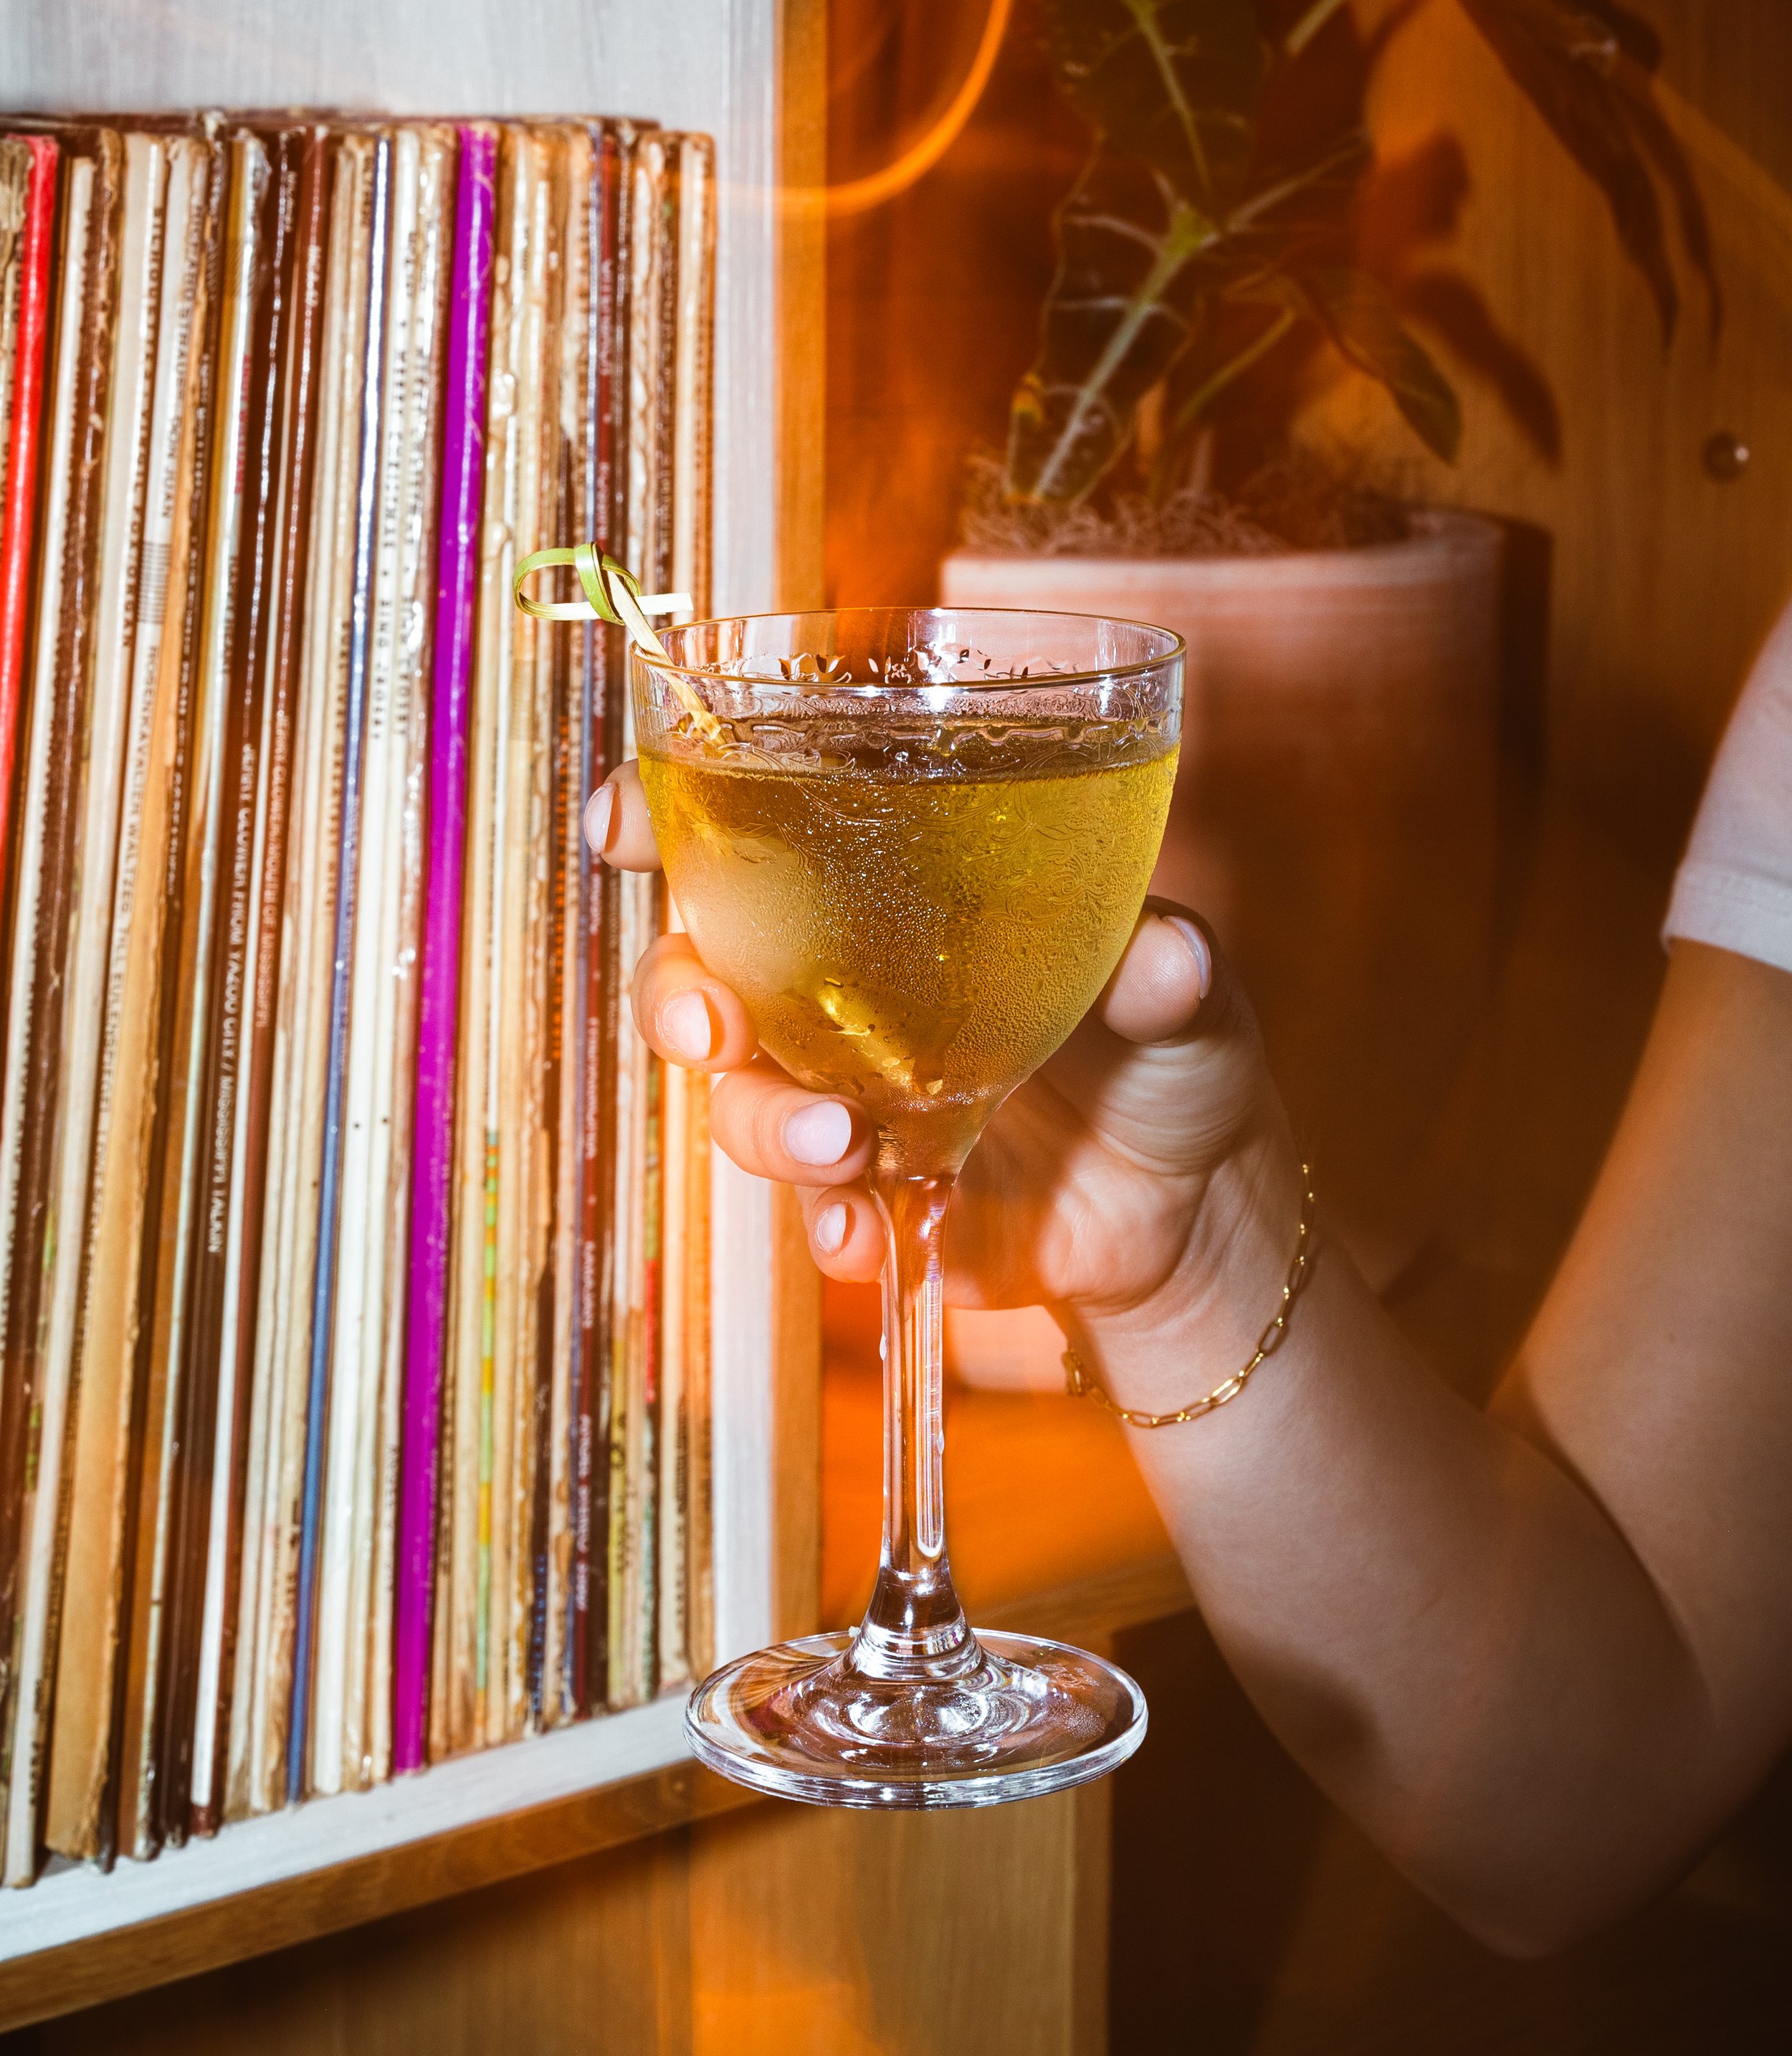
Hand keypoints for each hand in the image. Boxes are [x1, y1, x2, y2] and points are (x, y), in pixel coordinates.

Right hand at [588, 763, 1295, 1342]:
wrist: (1196, 1205)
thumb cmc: (1173, 1044)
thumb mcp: (1189, 993)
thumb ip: (1168, 973)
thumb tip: (1169, 955)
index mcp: (889, 889)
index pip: (744, 835)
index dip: (656, 820)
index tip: (619, 826)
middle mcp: (839, 987)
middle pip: (697, 973)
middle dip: (677, 999)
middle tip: (714, 1028)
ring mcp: (845, 1095)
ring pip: (740, 1101)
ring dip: (766, 1123)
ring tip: (845, 1146)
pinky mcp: (873, 1197)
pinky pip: (817, 1214)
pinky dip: (832, 1228)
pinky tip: (868, 1235)